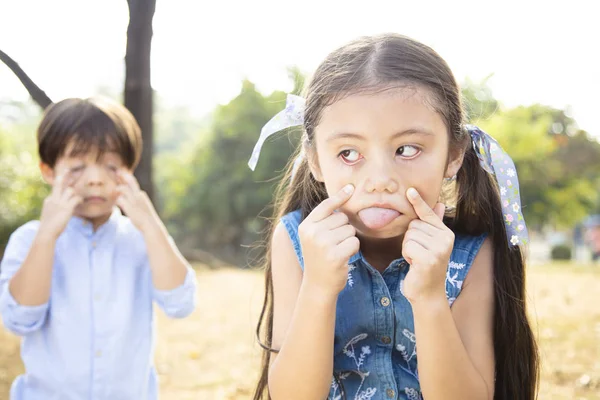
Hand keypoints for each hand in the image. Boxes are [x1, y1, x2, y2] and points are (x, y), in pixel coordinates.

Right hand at [39, 172, 82, 239]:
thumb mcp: (50, 216)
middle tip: (68, 169)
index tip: (66, 178)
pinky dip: (79, 199)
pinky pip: (76, 198)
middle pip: (59, 183)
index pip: (56, 189)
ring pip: (70, 190)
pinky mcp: (66, 208)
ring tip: (78, 198)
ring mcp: (60, 203)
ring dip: (75, 193)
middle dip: (64, 176)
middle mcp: (53, 199)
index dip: (62, 184)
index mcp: (49, 200)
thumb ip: (54, 210)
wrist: (46, 233)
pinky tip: (81, 201)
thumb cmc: (48, 228)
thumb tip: (61, 210)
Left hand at [116, 171, 158, 232]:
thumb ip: (136, 202)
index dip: (127, 176)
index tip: (121, 173)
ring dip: (117, 189)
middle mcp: (138, 195)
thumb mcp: (142, 207)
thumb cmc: (146, 218)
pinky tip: (116, 202)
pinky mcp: (130, 207)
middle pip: (129, 181)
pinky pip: (120, 199)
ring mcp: (134, 200)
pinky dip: (117, 200)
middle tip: (116, 171)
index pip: (133, 182)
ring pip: (123, 189)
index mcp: (141, 195)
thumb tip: (128, 200)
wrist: (151, 225)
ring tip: (114, 191)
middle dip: (122, 175)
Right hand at [298, 184, 358, 297]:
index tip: (351, 188)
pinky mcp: (335, 255)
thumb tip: (346, 193)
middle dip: (344, 229)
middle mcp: (312, 233)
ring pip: (350, 230)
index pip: (326, 206)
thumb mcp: (314, 236)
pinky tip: (343, 257)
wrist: (318, 285)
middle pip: (342, 218)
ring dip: (349, 239)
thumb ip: (324, 219)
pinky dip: (353, 249)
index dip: (340, 196)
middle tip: (334, 243)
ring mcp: (323, 244)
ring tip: (337, 250)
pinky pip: (354, 242)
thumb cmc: (320, 257)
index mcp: (306, 226)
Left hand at [402, 188, 453, 303]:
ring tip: (417, 259)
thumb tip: (440, 204)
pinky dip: (407, 255)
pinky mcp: (429, 258)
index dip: (418, 202)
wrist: (428, 293)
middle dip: (410, 239)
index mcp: (446, 233)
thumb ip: (434, 224)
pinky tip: (415, 264)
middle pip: (413, 225)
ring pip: (409, 235)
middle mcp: (446, 239)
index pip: (428, 214)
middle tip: (419, 254)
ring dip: (408, 248)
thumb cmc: (426, 266)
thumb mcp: (431, 244)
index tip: (410, 190)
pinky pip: (408, 246)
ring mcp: (439, 249)